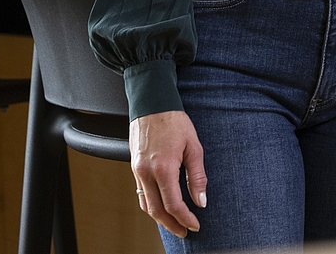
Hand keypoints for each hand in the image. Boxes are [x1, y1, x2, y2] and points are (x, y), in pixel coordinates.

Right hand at [130, 110, 205, 237]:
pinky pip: (141, 193)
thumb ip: (197, 175)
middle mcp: (146, 173)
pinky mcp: (134, 167)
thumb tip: (201, 200)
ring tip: (175, 223)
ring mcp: (137, 171)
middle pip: (156, 211)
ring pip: (146, 205)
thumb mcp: (194, 146)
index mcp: (163, 168)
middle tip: (185, 231)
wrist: (152, 104)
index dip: (185, 218)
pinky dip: (151, 205)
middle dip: (171, 225)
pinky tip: (161, 206)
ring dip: (160, 218)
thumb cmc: (174, 121)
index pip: (174, 204)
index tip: (195, 225)